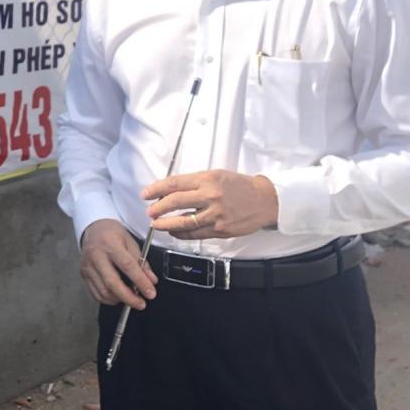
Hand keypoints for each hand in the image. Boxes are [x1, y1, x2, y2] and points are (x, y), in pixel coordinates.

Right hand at [78, 219, 156, 309]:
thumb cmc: (113, 234)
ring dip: (120, 299)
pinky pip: (96, 294)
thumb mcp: (131, 242)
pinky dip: (109, 300)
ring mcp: (87, 266)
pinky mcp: (83, 274)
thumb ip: (141, 262)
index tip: (151, 293)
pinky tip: (118, 297)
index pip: (127, 266)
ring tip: (131, 299)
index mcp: (110, 244)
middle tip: (141, 304)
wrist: (93, 229)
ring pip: (103, 292)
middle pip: (112, 283)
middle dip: (129, 297)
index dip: (140, 282)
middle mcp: (96, 256)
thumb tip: (151, 281)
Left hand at [143, 170, 278, 238]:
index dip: (156, 189)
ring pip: (183, 222)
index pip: (175, 184)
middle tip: (149, 212)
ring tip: (156, 224)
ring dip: (166, 224)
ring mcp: (215, 215)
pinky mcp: (220, 230)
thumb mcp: (216, 175)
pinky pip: (196, 233)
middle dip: (158, 208)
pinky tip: (174, 232)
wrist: (264, 200)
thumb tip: (169, 192)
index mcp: (207, 179)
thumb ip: (193, 183)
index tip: (145, 194)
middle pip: (175, 202)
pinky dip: (182, 233)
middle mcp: (210, 196)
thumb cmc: (238, 186)